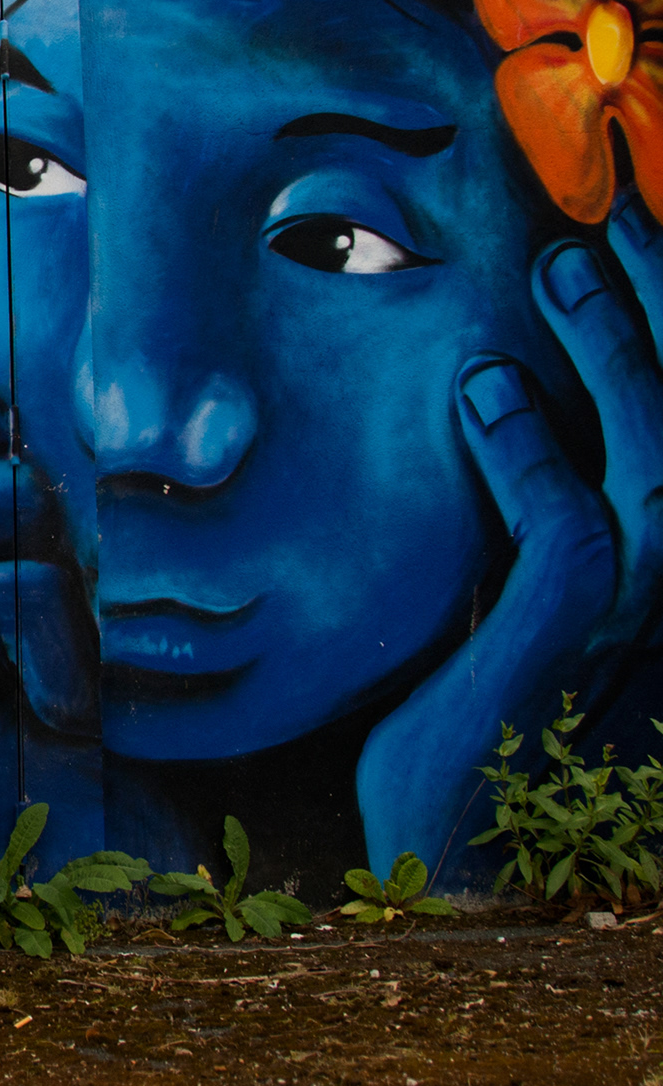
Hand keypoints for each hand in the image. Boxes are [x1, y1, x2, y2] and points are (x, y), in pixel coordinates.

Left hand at [358, 194, 662, 877]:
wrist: (445, 875)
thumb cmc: (466, 732)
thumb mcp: (505, 609)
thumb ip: (526, 526)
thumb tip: (495, 396)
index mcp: (660, 587)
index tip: (641, 230)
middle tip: (618, 211)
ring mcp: (627, 642)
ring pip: (655, 472)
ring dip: (609, 359)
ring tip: (558, 264)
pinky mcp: (551, 669)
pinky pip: (568, 547)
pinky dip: (530, 460)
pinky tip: (483, 390)